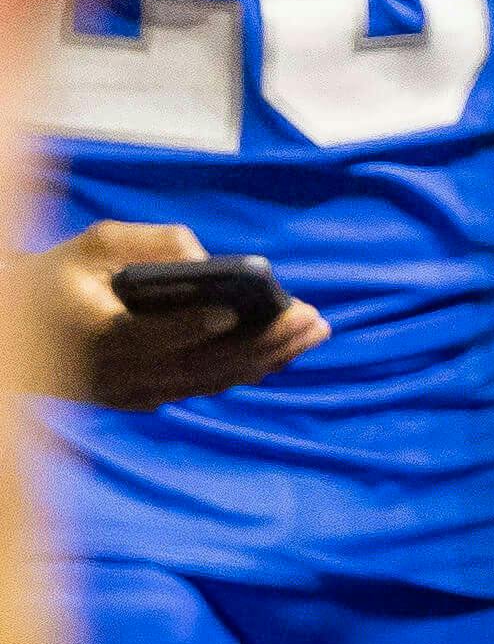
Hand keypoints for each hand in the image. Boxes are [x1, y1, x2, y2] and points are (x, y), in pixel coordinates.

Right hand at [36, 220, 325, 406]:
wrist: (17, 331)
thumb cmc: (60, 277)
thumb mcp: (92, 245)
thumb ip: (148, 243)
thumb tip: (204, 258)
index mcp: (95, 336)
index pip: (147, 336)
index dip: (188, 326)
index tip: (230, 311)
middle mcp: (116, 375)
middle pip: (199, 365)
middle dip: (261, 342)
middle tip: (312, 319)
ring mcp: (131, 394)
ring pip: (209, 382)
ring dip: (266, 358)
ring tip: (313, 331)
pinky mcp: (143, 400)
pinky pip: (202, 387)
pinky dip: (244, 369)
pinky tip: (284, 351)